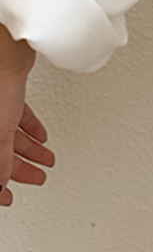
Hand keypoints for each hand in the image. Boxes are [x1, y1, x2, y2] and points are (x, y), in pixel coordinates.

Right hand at [0, 23, 53, 206]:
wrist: (7, 53)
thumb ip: (0, 158)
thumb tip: (0, 185)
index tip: (7, 199)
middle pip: (0, 153)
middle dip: (19, 169)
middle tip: (38, 179)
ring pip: (10, 136)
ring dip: (30, 151)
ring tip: (48, 161)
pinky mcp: (7, 95)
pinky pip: (16, 118)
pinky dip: (30, 129)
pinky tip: (42, 137)